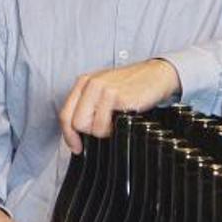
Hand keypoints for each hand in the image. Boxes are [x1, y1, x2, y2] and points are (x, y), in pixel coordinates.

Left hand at [59, 58, 179, 153]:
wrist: (156, 75)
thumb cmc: (131, 86)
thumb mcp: (103, 91)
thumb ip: (88, 106)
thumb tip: (76, 135)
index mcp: (84, 82)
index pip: (65, 114)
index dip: (69, 135)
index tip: (76, 147)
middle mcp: (91, 84)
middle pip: (75, 123)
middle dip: (89, 133)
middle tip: (104, 130)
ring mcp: (104, 90)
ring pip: (91, 127)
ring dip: (104, 131)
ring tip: (116, 121)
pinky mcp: (118, 97)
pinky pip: (107, 126)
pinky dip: (115, 129)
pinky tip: (124, 118)